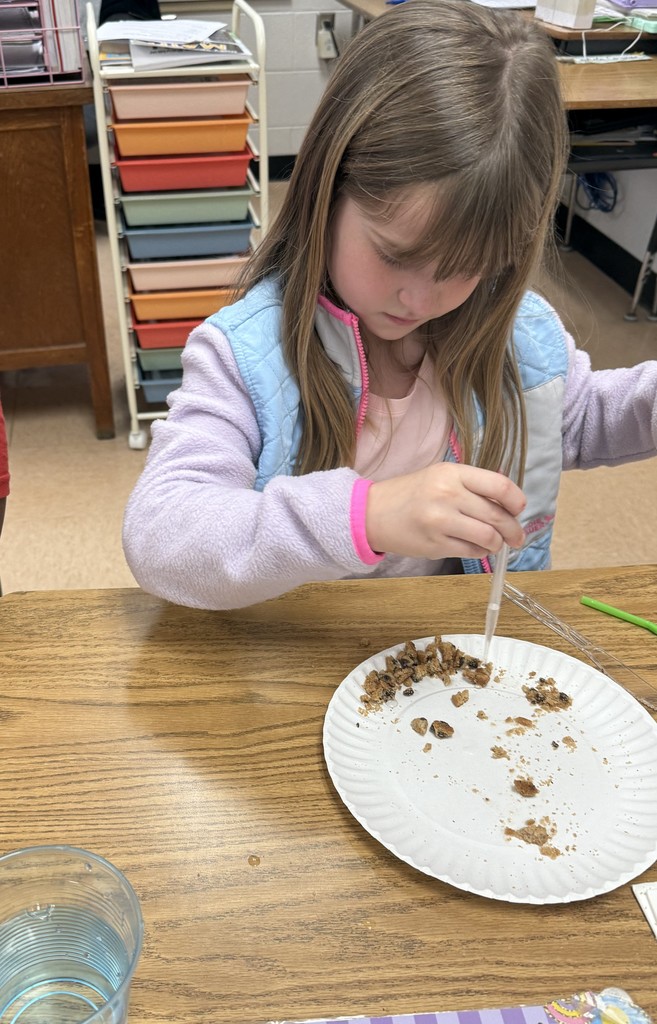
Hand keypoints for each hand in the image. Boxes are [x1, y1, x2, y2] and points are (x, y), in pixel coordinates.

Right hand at [365, 462, 525, 559]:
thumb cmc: (411, 493)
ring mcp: (441, 522)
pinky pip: (471, 552)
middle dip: (514, 530)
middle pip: (498, 516)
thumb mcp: (441, 476)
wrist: (373, 513)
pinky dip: (480, 552)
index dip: (517, 501)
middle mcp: (448, 495)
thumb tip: (508, 505)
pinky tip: (475, 547)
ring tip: (495, 544)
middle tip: (516, 536)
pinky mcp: (435, 545)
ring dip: (498, 544)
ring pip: (488, 538)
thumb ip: (472, 485)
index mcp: (452, 473)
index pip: (500, 486)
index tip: (518, 509)